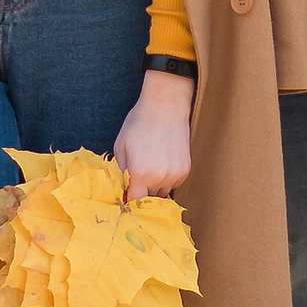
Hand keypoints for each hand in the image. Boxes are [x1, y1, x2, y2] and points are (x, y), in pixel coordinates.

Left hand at [114, 69, 193, 199]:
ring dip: (155, 185)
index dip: (129, 198)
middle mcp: (159, 177)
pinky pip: (174, 183)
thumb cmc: (139, 123)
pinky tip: (163, 159)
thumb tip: (122, 189)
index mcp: (139, 173)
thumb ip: (120, 171)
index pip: (134, 201)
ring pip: (163, 192)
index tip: (127, 193)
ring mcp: (174, 174)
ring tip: (151, 164)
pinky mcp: (185, 169)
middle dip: (142, 190)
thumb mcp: (121, 146)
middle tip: (138, 176)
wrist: (166, 105)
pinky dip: (167, 177)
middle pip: (149, 198)